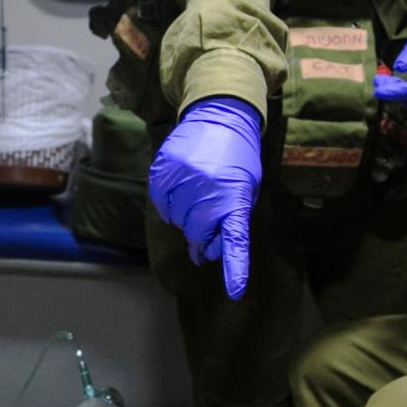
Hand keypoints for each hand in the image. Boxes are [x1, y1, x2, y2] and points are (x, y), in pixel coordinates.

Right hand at [147, 96, 261, 299]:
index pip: (235, 238)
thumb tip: (207, 250)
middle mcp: (209, 190)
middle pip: (198, 233)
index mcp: (235, 197)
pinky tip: (179, 191)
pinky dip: (168, 204)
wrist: (219, 115)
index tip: (236, 291)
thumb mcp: (246, 188)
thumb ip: (231, 218)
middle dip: (201, 237)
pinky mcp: (163, 170)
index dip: (234, 267)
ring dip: (184, 217)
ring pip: (176, 220)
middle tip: (205, 233)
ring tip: (196, 198)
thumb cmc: (237, 158)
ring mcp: (183, 180)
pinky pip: (161, 203)